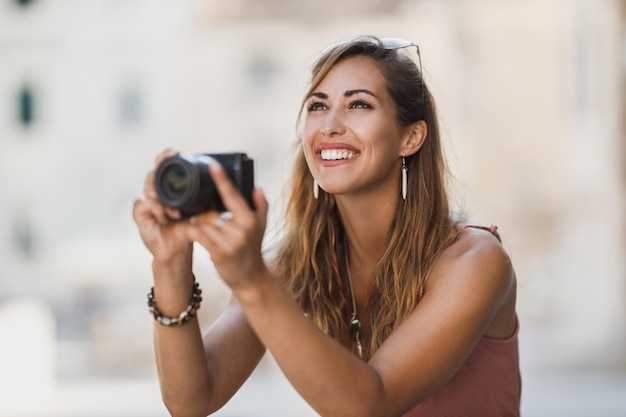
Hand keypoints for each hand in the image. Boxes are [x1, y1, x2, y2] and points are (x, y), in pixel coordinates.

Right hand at [132, 149, 192, 264]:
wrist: (178, 249)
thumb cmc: (187, 228)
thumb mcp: (198, 210)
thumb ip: (203, 197)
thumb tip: (218, 183)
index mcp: (166, 187)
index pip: (163, 166)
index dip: (166, 156)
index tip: (176, 151)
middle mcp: (153, 191)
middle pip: (152, 173)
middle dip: (160, 167)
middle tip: (170, 163)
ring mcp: (144, 201)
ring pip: (148, 188)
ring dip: (162, 197)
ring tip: (175, 211)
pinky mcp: (138, 213)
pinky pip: (144, 204)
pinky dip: (157, 209)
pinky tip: (166, 217)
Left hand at [185, 163, 268, 288]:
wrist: (251, 277)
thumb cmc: (253, 249)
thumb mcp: (262, 226)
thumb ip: (261, 205)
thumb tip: (257, 187)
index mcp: (250, 219)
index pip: (233, 195)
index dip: (222, 180)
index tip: (213, 166)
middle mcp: (241, 229)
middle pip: (211, 211)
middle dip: (202, 211)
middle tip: (196, 211)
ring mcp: (229, 242)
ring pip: (202, 222)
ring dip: (195, 222)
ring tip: (195, 223)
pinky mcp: (218, 253)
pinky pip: (198, 235)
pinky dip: (192, 231)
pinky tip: (193, 232)